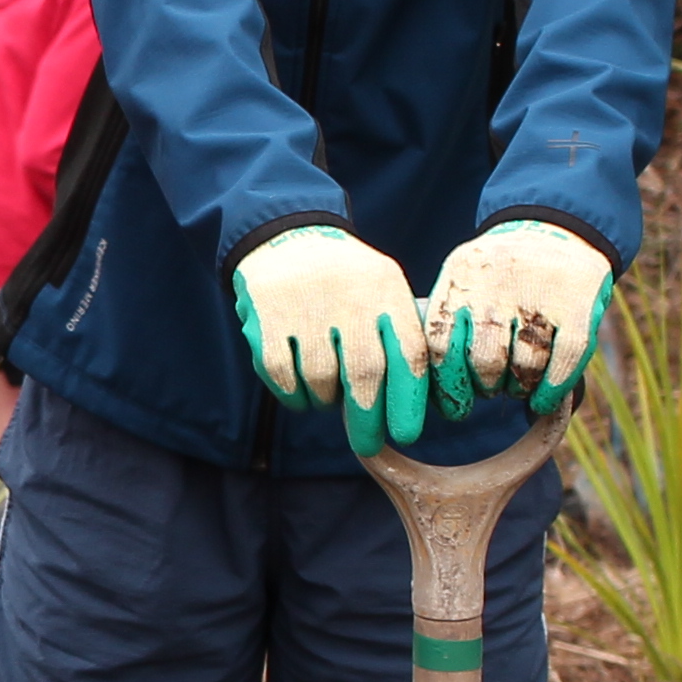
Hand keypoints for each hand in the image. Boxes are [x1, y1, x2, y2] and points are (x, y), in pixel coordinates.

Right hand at [229, 223, 430, 457]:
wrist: (288, 238)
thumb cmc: (348, 281)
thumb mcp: (384, 289)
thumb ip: (399, 337)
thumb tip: (414, 406)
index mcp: (386, 290)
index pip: (407, 353)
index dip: (408, 401)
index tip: (406, 434)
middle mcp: (348, 297)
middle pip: (364, 375)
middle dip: (368, 419)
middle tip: (367, 443)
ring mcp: (305, 307)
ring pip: (321, 382)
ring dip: (326, 401)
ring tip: (329, 394)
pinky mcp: (267, 318)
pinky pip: (284, 378)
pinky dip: (295, 396)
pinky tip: (302, 393)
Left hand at [427, 219, 614, 416]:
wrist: (554, 227)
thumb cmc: (498, 271)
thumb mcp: (463, 277)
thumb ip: (447, 322)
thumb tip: (433, 392)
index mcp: (462, 276)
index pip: (441, 344)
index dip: (448, 385)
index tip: (455, 405)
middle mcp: (499, 284)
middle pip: (485, 361)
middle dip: (485, 386)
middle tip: (490, 388)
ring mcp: (541, 294)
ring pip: (525, 366)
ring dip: (518, 388)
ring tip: (516, 386)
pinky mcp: (578, 307)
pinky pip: (563, 364)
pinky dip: (550, 391)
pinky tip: (541, 401)